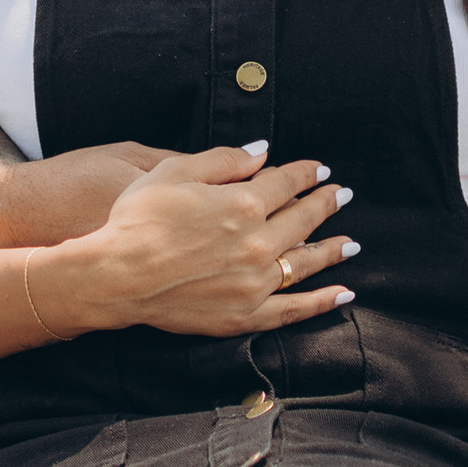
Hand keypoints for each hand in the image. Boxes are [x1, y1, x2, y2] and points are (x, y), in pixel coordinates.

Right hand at [57, 147, 356, 338]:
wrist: (115, 275)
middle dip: (324, 204)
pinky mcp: (245, 314)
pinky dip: (322, 302)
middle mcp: (258, 243)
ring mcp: (255, 282)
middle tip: (342, 197)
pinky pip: (294, 309)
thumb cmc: (137, 219)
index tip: (319, 170)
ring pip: (305, 262)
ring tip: (351, 243)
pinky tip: (343, 293)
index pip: (286, 182)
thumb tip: (262, 152)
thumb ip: (224, 160)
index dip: (306, 173)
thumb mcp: (175, 171)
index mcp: (244, 203)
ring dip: (332, 250)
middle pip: (302, 219)